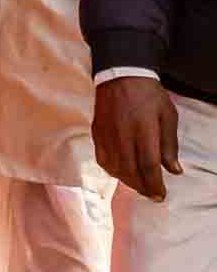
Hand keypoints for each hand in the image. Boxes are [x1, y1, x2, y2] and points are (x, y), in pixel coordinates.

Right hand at [93, 74, 181, 201]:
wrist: (119, 75)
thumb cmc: (148, 95)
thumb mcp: (168, 115)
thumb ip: (170, 144)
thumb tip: (174, 170)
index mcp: (143, 129)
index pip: (147, 164)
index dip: (154, 184)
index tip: (160, 195)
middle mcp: (122, 135)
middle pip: (129, 170)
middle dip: (142, 187)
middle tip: (152, 194)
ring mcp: (107, 134)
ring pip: (115, 167)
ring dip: (128, 181)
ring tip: (139, 185)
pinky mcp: (97, 132)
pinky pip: (102, 159)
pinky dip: (112, 170)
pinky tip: (121, 172)